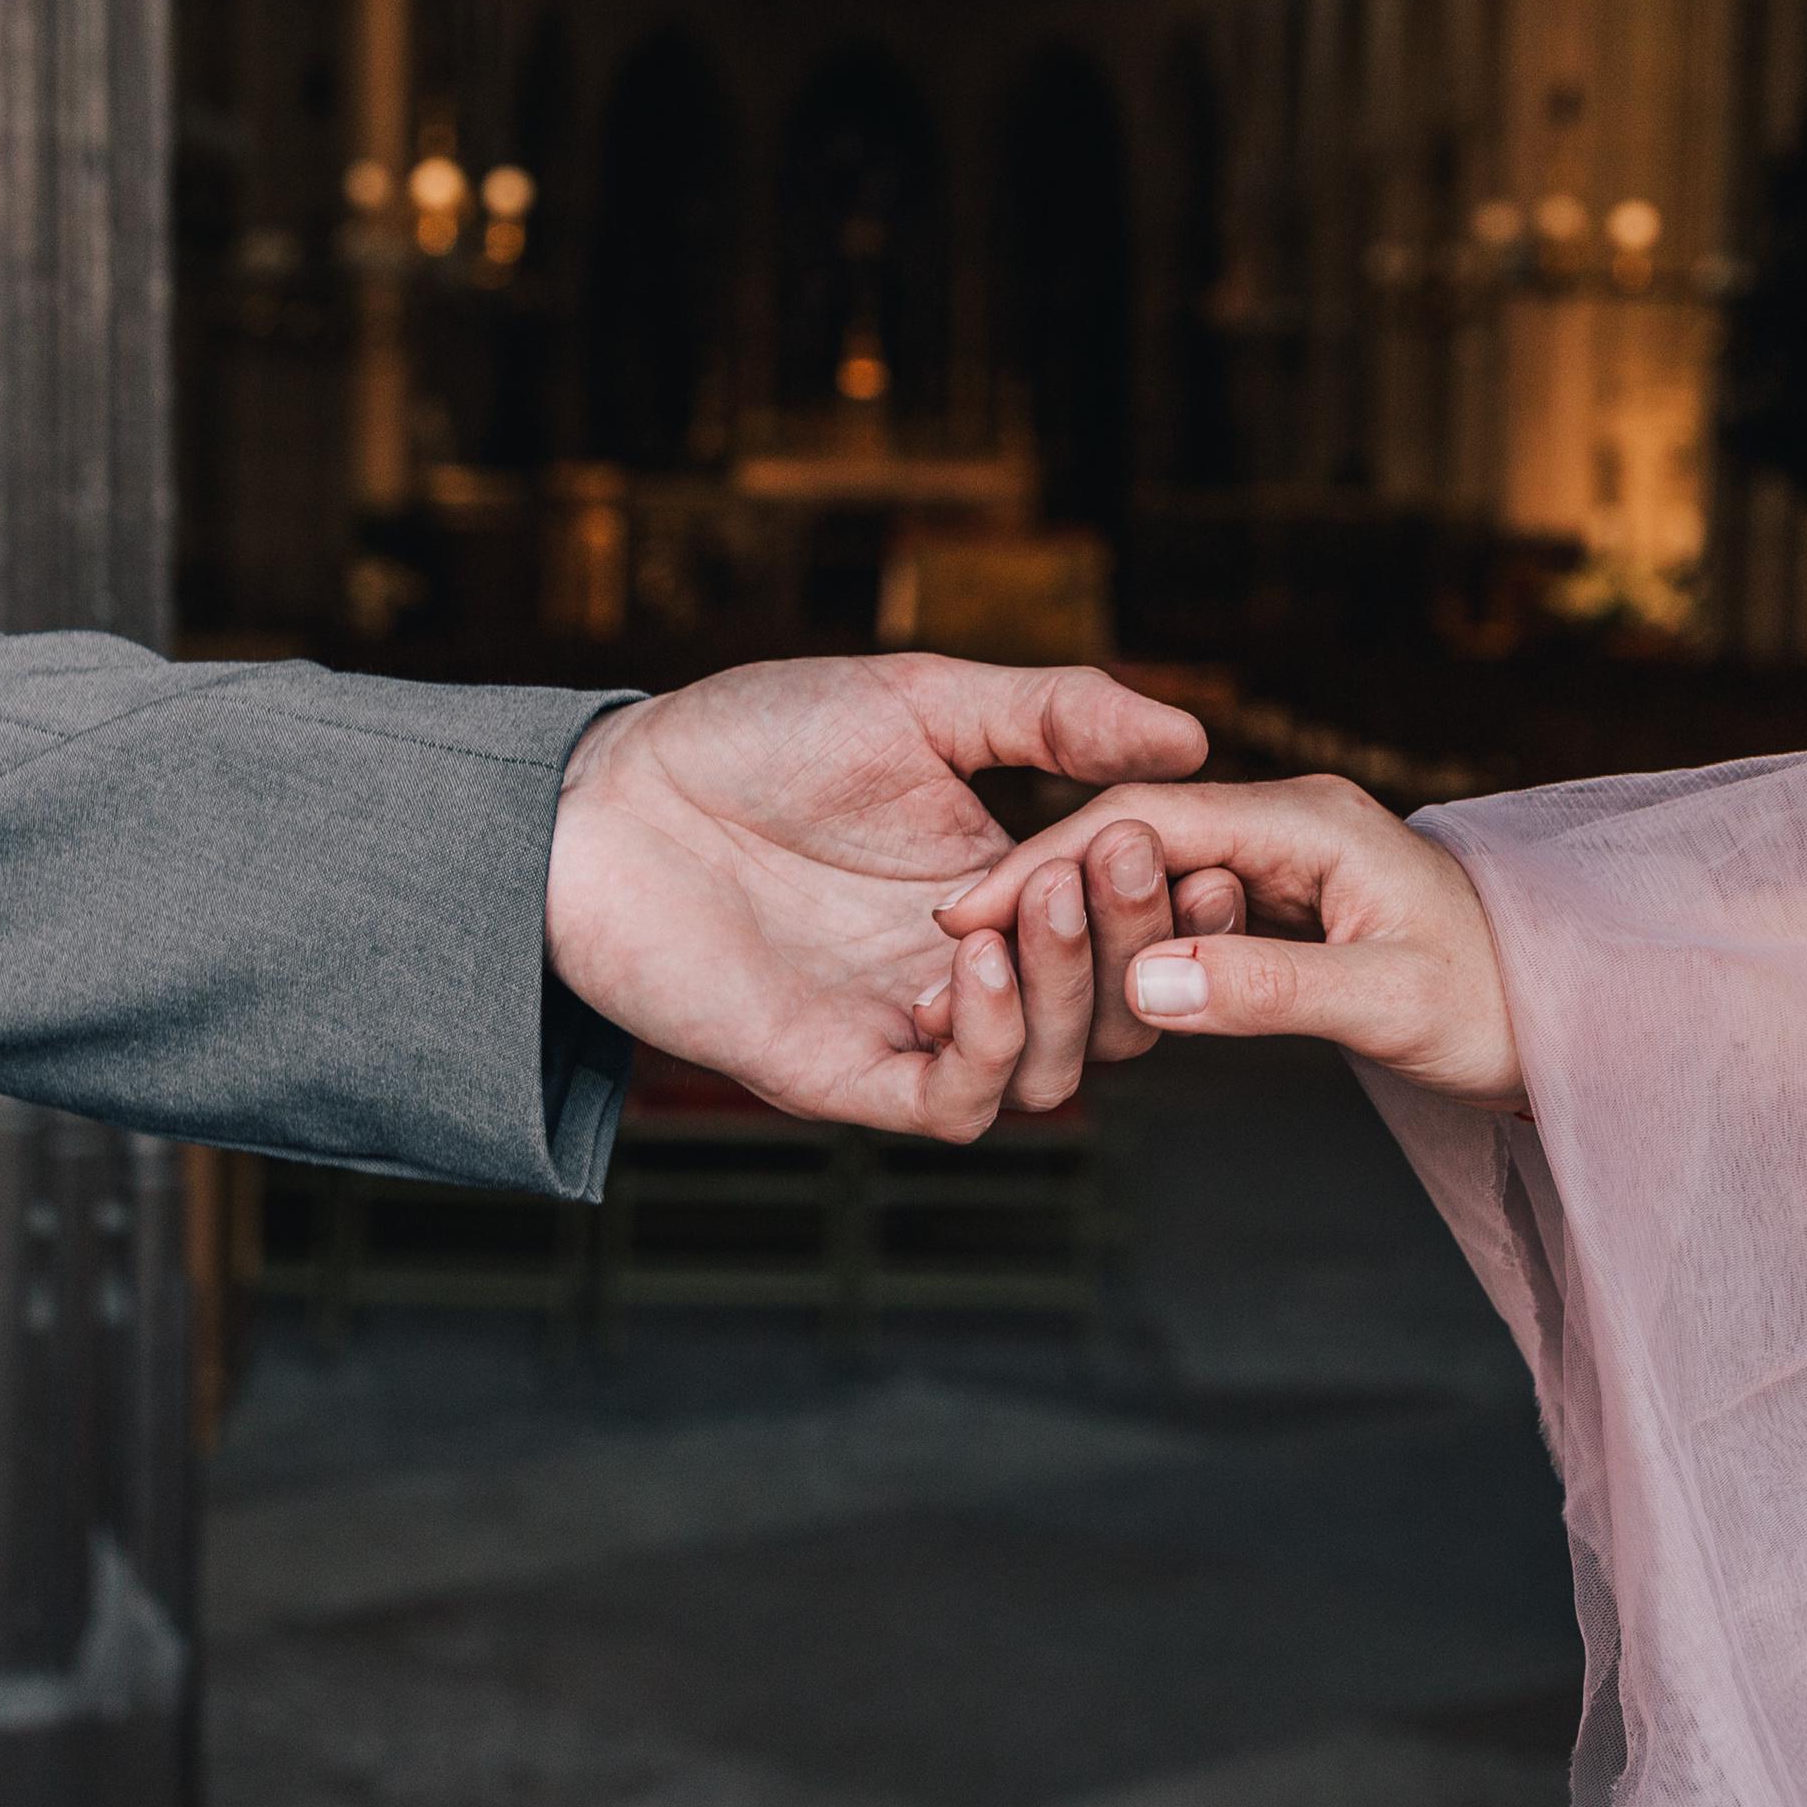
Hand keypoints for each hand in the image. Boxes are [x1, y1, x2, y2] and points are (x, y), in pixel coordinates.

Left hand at [542, 655, 1207, 1136]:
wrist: (601, 798)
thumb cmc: (746, 740)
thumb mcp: (920, 702)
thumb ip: (1053, 716)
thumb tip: (1192, 738)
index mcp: (1002, 892)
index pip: (1132, 931)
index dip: (1178, 899)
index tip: (1206, 842)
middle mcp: (967, 975)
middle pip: (1118, 1017)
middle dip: (1142, 944)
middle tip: (1131, 861)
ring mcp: (907, 1032)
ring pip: (1053, 1074)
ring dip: (1074, 993)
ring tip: (1051, 898)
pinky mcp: (840, 1074)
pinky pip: (955, 1105)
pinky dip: (990, 1045)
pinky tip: (977, 960)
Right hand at [933, 773, 1525, 1111]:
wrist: (1583, 1016)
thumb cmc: (1507, 1006)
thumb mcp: (1386, 1005)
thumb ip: (1265, 991)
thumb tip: (1145, 987)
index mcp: (1307, 821)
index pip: (1144, 826)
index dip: (1044, 869)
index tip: (963, 921)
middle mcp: (1290, 825)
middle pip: (1131, 842)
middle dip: (1037, 891)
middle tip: (947, 952)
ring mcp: (1287, 864)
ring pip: (1150, 880)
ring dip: (1071, 922)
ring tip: (988, 972)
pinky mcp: (1288, 908)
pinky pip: (1182, 916)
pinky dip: (1123, 947)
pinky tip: (1075, 985)